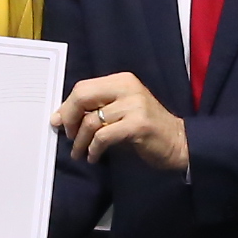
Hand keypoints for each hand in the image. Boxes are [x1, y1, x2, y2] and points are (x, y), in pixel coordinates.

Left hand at [53, 72, 187, 173]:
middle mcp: (128, 88)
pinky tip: (94, 157)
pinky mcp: (138, 125)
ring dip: (80, 141)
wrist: (179, 142)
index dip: (67, 106)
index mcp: (122, 80)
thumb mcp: (120, 112)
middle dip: (69, 119)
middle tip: (68, 137)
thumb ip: (95, 109)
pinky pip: (103, 136)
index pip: (83, 87)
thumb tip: (61, 117)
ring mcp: (134, 105)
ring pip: (91, 121)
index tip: (58, 122)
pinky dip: (94, 149)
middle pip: (83, 97)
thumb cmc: (145, 129)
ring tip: (80, 153)